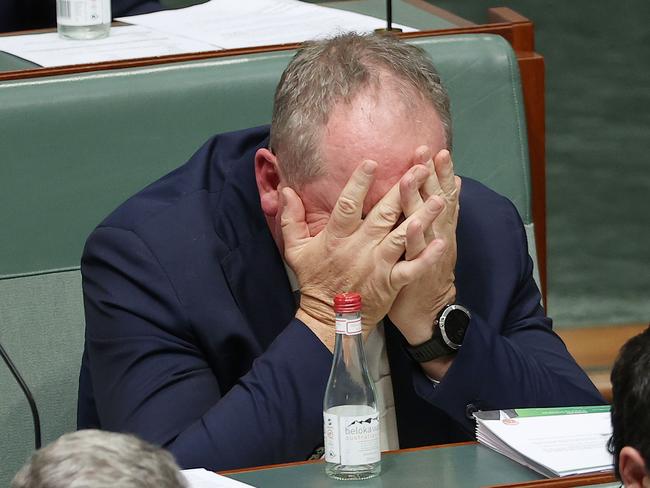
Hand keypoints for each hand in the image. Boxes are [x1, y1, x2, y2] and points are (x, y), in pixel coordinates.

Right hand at [281, 160, 446, 350]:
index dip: (359, 183)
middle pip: (383, 215)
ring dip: (421, 217)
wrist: (330, 319)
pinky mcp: (390, 283)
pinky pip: (411, 269)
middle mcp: (358, 248)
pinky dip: (426, 256)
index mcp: (336, 237)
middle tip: (420, 169)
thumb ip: (290, 219)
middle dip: (402, 191)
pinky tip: (441, 241)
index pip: (347, 205)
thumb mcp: (295, 250)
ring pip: (402, 237)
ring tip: (439, 198)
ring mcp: (377, 265)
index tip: (372, 162)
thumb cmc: (315, 281)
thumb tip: (285, 190)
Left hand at [388, 147, 460, 346]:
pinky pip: (416, 253)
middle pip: (436, 200)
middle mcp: (437, 235)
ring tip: (414, 176)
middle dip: (431, 174)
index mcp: (439, 226)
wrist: (428, 311)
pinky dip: (416, 237)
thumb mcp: (434, 237)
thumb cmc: (424, 271)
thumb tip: (452, 183)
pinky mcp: (417, 272)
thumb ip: (440, 212)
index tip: (435, 148)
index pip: (441, 193)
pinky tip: (412, 223)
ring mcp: (429, 253)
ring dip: (421, 198)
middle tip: (426, 149)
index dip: (439, 172)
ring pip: (427, 222)